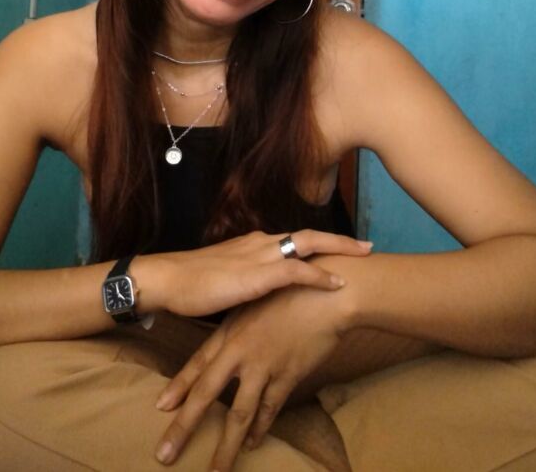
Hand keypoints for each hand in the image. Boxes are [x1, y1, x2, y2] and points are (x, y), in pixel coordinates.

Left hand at [154, 270, 358, 470]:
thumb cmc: (291, 292)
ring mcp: (262, 367)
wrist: (326, 296)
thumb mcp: (256, 303)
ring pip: (239, 414)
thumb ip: (239, 328)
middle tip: (165, 454)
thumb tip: (227, 347)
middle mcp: (240, 352)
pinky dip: (260, 429)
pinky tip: (253, 443)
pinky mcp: (286, 377)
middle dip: (183, 426)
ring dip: (226, 446)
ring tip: (215, 471)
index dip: (179, 387)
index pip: (197, 364)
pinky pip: (269, 410)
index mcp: (230, 332)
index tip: (161, 408)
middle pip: (206, 395)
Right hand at [155, 229, 371, 316]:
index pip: (294, 240)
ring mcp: (260, 255)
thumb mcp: (226, 282)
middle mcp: (261, 243)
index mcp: (254, 245)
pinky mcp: (258, 274)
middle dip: (340, 241)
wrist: (168, 280)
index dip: (320, 245)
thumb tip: (259, 299)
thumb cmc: (191, 285)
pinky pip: (297, 271)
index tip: (341, 249)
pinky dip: (319, 276)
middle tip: (367, 246)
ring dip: (339, 250)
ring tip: (363, 256)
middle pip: (309, 236)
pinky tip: (337, 284)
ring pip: (309, 245)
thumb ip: (246, 284)